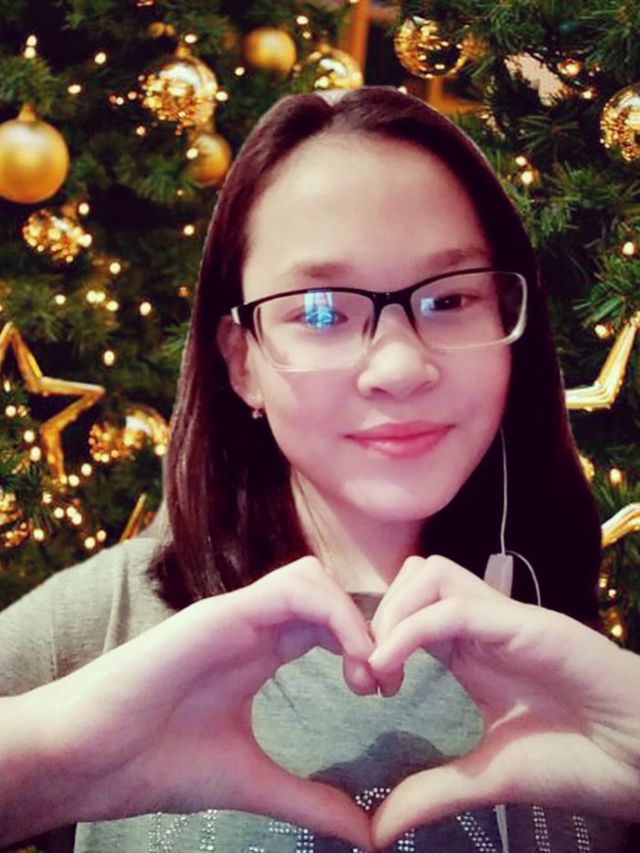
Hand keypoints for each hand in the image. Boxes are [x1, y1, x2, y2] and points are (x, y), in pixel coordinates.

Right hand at [7, 557, 374, 848]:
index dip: (364, 646)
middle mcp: (250, 624)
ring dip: (352, 616)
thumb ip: (307, 800)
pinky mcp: (221, 613)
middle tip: (384, 683)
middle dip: (367, 626)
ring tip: (367, 673)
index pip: (325, 622)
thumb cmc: (156, 763)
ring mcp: (235, 613)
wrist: (89, 759)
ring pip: (311, 578)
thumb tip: (364, 833)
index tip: (384, 694)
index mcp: (258, 651)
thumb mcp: (251, 782)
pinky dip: (335, 615)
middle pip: (325, 591)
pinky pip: (293, 590)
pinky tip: (352, 660)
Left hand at [368, 555, 639, 848]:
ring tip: (382, 668)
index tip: (363, 687)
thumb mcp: (489, 777)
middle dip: (377, 617)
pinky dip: (412, 630)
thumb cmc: (579, 761)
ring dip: (394, 613)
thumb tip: (377, 829)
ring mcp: (503, 620)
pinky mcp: (524, 625)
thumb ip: (435, 791)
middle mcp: (482, 626)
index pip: (411, 611)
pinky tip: (391, 668)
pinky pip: (456, 609)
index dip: (377, 636)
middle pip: (414, 579)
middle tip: (366, 675)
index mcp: (472, 652)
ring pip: (431, 575)